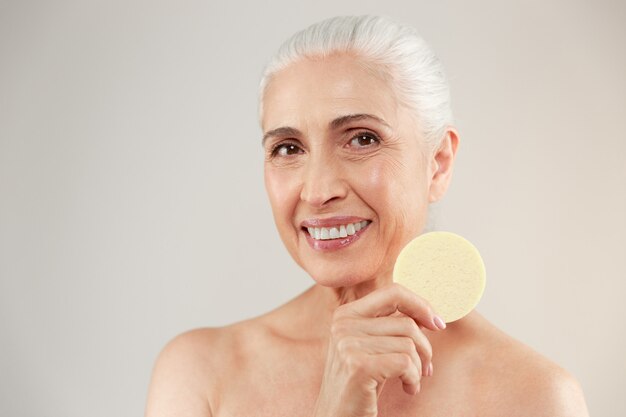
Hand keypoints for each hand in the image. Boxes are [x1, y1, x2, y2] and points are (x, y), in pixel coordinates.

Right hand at [312, 283, 445, 416]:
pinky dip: (413, 379)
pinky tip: (407, 388)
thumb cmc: (359, 384)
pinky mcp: (358, 365)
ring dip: (418, 368)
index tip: (436, 323)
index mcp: (346, 314)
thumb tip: (427, 314)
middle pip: (407, 323)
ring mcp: (348, 344)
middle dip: (425, 348)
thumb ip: (389, 326)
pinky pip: (405, 363)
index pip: (393, 292)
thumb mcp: (370, 348)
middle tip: (425, 368)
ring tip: (410, 381)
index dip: (420, 304)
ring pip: (409, 344)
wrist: (337, 416)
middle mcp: (344, 324)